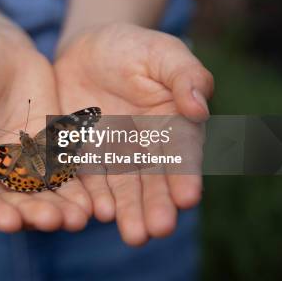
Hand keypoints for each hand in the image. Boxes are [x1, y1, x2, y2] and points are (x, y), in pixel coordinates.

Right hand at [0, 24, 95, 231]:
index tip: (10, 222)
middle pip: (11, 200)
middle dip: (32, 214)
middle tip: (54, 221)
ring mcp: (20, 161)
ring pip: (40, 192)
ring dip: (59, 208)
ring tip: (78, 218)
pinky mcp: (47, 147)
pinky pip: (62, 170)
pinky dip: (77, 186)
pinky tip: (92, 199)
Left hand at [54, 23, 213, 244]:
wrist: (87, 47)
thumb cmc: (133, 46)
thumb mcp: (162, 51)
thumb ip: (185, 75)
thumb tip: (199, 108)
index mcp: (173, 125)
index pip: (182, 154)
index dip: (185, 175)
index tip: (188, 196)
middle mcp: (145, 146)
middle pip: (153, 180)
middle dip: (156, 206)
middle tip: (158, 230)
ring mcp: (113, 153)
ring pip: (122, 187)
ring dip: (128, 211)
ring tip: (133, 234)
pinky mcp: (81, 153)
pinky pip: (87, 177)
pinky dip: (93, 195)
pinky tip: (96, 212)